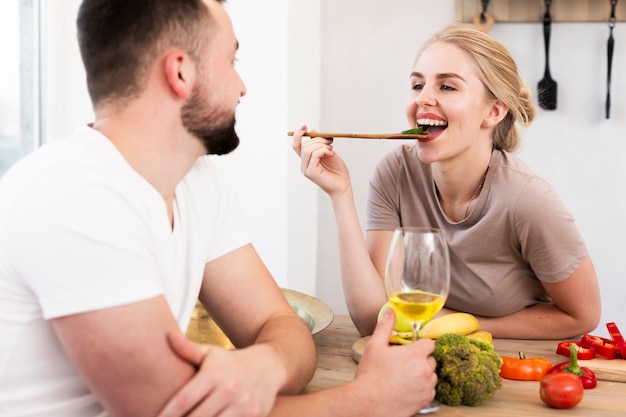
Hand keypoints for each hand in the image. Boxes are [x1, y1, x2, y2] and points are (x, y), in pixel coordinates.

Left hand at [157, 332, 279, 416]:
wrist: (270, 365)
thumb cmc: (232, 361)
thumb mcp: (211, 353)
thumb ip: (188, 349)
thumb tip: (168, 336)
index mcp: (214, 374)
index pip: (185, 398)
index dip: (168, 413)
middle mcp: (229, 390)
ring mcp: (243, 405)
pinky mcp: (254, 416)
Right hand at [291, 125, 350, 195]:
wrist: (344, 187)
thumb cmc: (338, 172)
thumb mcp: (329, 153)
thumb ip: (320, 144)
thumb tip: (312, 130)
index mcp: (307, 161)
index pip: (297, 146)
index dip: (298, 135)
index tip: (305, 127)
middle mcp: (304, 165)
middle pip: (304, 145)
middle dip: (318, 139)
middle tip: (330, 141)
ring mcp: (306, 170)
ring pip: (308, 149)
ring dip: (322, 145)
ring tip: (332, 149)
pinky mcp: (311, 173)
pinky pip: (314, 155)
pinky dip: (324, 151)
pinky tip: (332, 154)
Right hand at [355, 307, 437, 415]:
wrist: (368, 403)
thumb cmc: (371, 376)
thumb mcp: (375, 346)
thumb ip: (385, 326)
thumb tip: (390, 311)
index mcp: (415, 354)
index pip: (429, 343)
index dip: (420, 345)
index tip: (411, 349)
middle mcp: (425, 370)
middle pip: (431, 359)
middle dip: (421, 360)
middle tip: (404, 364)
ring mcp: (427, 386)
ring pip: (432, 376)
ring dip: (423, 375)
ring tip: (405, 377)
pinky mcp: (425, 400)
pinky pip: (430, 391)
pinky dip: (422, 389)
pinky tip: (407, 388)